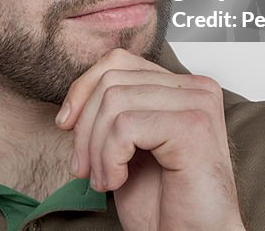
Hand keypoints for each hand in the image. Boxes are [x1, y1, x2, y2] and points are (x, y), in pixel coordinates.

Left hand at [54, 48, 245, 230]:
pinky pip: (126, 126)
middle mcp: (196, 88)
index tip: (65, 125)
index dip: (82, 90)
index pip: (118, 61)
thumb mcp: (128, 146)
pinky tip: (118, 181)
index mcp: (182, 87)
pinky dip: (110, 158)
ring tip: (104, 180)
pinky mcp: (193, 127)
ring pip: (114, 101)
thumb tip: (76, 94)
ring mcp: (198, 104)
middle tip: (84, 168)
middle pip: (111, 80)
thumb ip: (115, 110)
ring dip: (96, 149)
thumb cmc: (165, 202)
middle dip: (84, 127)